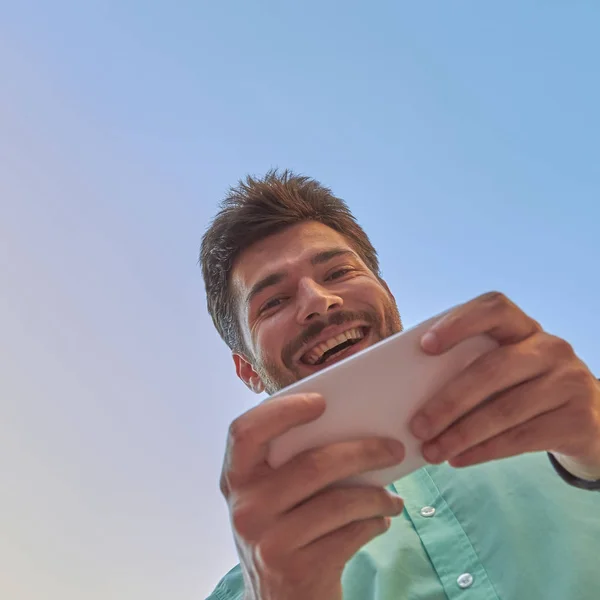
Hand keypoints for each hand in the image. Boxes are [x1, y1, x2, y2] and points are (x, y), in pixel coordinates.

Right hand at [220, 393, 405, 599]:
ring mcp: (268, 541)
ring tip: (392, 496)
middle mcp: (245, 509)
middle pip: (312, 464)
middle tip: (393, 449)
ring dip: (377, 495)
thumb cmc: (285, 533)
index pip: (245, 431)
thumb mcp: (273, 499)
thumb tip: (350, 423)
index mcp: (235, 479)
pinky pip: (350, 533)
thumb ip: (289, 464)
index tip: (321, 402)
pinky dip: (374, 523)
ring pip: (339, 500)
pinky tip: (380, 520)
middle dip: (363, 452)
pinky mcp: (296, 569)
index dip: (282, 410)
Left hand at [409, 292, 599, 475]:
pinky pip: (522, 437)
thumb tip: (407, 391)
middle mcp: (551, 348)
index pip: (494, 309)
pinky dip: (484, 450)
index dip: (459, 323)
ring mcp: (570, 383)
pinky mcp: (579, 420)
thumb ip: (470, 366)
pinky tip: (460, 458)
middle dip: (449, 401)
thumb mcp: (505, 369)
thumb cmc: (524, 389)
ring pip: (505, 409)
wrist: (586, 420)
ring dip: (461, 434)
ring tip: (432, 451)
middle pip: (492, 369)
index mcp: (524, 328)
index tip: (425, 347)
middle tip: (417, 426)